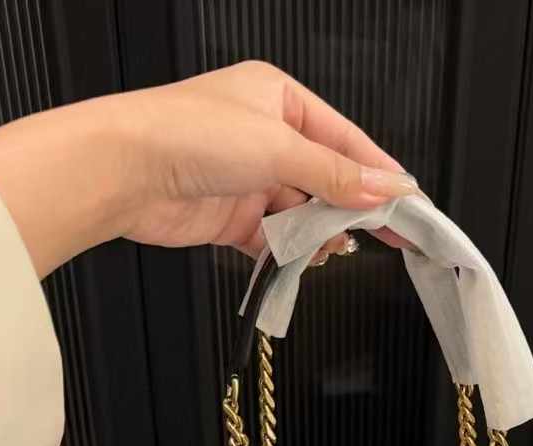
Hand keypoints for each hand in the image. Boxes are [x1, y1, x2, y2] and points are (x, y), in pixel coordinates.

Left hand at [0, 62, 416, 277]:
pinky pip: (275, 238)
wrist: (122, 171)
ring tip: (337, 247)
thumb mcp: (277, 147)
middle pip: (327, 177)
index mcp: (278, 98)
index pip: (344, 138)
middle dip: (352, 207)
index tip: (409, 203)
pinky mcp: (230, 216)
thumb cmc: (185, 134)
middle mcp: (263, 135)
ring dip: (321, 233)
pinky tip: (307, 259)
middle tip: (391, 236)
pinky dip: (291, 251)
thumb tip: (383, 188)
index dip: (379, 172)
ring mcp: (247, 177)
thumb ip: (335, 174)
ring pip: (302, 211)